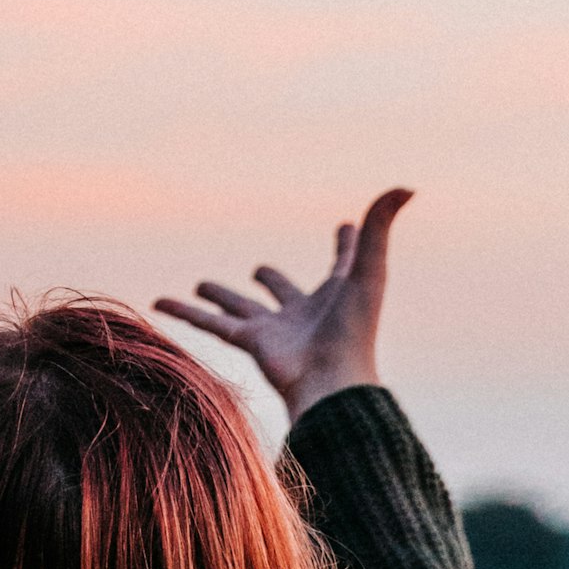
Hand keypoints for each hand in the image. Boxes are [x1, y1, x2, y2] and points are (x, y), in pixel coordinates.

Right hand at [155, 189, 412, 424]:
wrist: (329, 382)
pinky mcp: (248, 342)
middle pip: (283, 292)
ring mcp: (274, 330)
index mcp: (337, 296)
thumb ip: (381, 227)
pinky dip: (185, 312)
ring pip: (239, 307)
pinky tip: (160, 301)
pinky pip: (210, 323)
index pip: (342, 264)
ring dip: (220, 296)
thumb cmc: (354, 331)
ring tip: (201, 284)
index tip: (348, 228)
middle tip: (261, 272)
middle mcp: (303, 313)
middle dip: (272, 281)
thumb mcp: (369, 271)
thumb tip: (407, 186)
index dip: (347, 246)